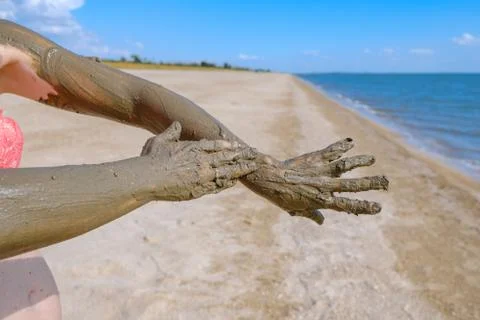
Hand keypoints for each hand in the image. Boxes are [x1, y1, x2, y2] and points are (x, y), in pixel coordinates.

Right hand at [141, 121, 257, 200]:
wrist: (148, 178)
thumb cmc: (151, 159)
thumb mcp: (160, 140)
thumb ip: (171, 132)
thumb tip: (176, 124)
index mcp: (194, 148)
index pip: (216, 145)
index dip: (228, 145)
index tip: (238, 145)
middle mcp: (202, 161)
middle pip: (227, 157)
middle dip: (242, 155)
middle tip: (255, 154)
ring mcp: (203, 175)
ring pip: (227, 171)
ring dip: (241, 169)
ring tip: (253, 167)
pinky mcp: (199, 189)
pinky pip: (218, 185)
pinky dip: (227, 183)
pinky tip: (235, 182)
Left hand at [243, 138, 387, 223]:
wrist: (269, 178)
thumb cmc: (281, 197)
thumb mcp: (296, 210)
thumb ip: (312, 215)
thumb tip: (322, 222)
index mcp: (322, 201)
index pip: (348, 205)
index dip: (364, 207)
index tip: (379, 207)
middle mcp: (325, 186)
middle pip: (353, 185)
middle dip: (372, 183)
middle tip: (387, 181)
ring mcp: (321, 171)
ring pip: (345, 166)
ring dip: (360, 161)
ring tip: (372, 158)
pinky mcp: (315, 158)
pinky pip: (331, 151)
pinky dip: (341, 146)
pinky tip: (350, 142)